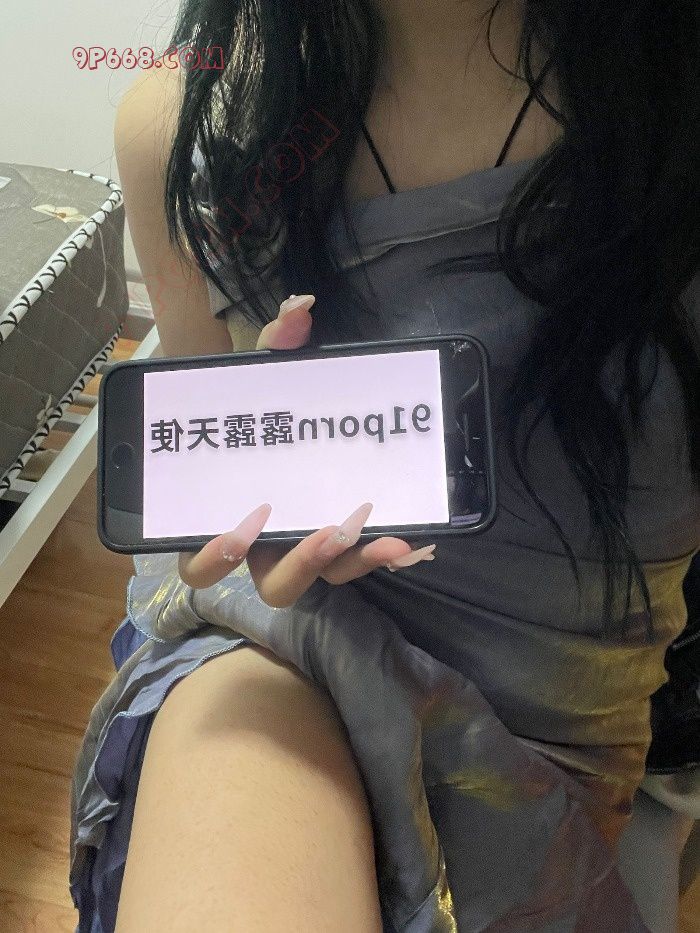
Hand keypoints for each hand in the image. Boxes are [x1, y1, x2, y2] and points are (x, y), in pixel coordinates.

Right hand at [178, 294, 435, 605]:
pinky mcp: (348, 544)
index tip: (241, 529)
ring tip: (384, 538)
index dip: (213, 558)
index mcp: (226, 517)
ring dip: (352, 563)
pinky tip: (413, 535)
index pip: (202, 562)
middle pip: (274, 587)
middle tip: (327, 532)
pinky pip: (362, 559)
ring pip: (326, 581)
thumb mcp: (266, 376)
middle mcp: (267, 546)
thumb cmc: (265, 406)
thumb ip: (276, 347)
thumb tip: (301, 309)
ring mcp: (311, 548)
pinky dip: (385, 550)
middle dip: (299, 566)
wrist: (302, 412)